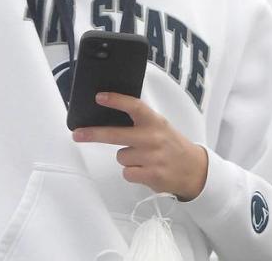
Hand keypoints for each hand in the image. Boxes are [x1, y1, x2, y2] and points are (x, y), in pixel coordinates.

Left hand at [72, 92, 208, 201]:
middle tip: (77, 134)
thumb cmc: (170, 144)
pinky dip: (132, 172)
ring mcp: (153, 157)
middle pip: (116, 135)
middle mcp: (153, 137)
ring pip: (121, 156)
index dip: (116, 101)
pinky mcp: (153, 175)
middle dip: (93, 134)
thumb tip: (108, 112)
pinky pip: (127, 172)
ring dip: (127, 158)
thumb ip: (139, 119)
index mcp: (154, 121)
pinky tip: (145, 170)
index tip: (99, 97)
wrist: (195, 170)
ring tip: (143, 158)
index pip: (134, 106)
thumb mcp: (159, 125)